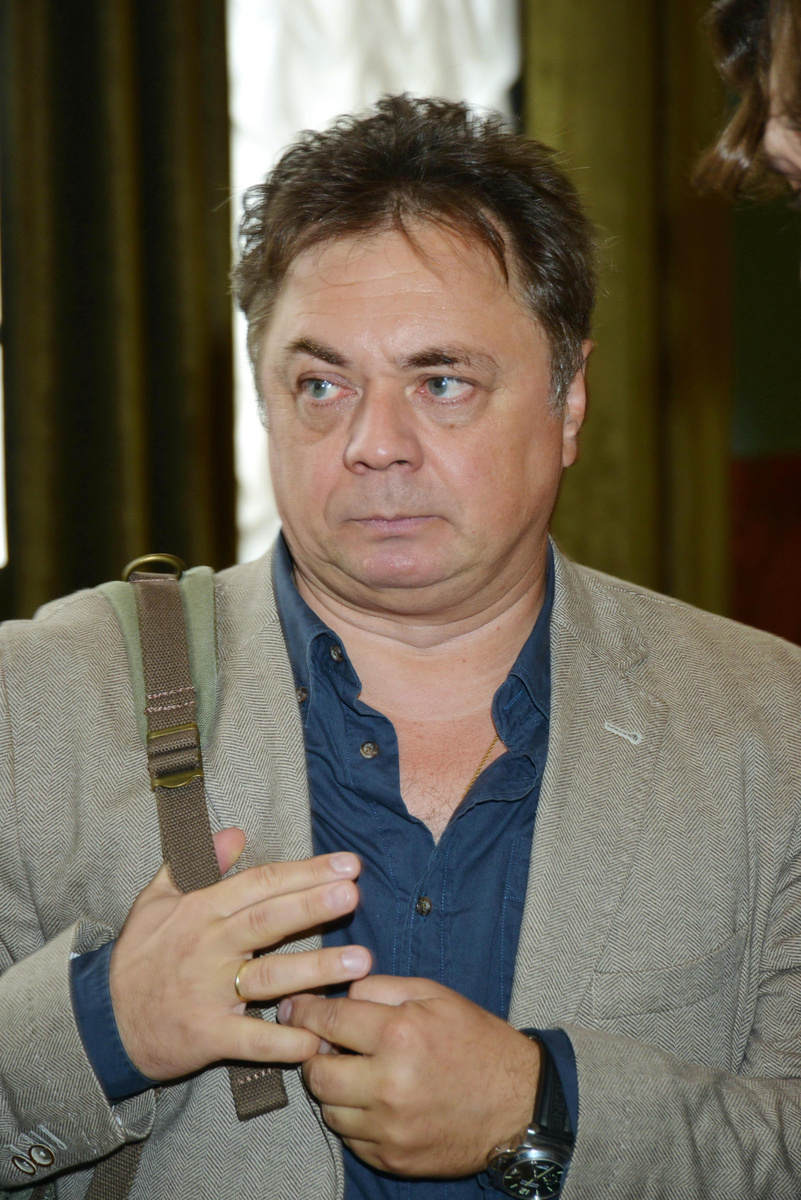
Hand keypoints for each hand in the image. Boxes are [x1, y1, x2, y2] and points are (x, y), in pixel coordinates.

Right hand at [109, 829, 371, 1080]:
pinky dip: (284, 1040)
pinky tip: (318, 1037)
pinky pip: (252, 1038)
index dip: (303, 872)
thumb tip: (235, 832)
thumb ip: (196, 863)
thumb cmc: (139, 956)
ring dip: (315, 969)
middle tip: (353, 895)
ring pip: (268, 976)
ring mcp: (209, 992)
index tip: (345, 865)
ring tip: (359, 961)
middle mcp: (208, 947)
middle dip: (312, 906)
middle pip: (268, 921)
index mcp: (200, 909)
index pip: (259, 884)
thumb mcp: (157, 899)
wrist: (103, 1021)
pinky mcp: (208, 1036)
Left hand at [279, 976, 540, 1177]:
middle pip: (317, 1071)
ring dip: (332, 1089)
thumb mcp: (435, 995)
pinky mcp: (392, 1157)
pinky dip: (351, 1118)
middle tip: (324, 1046)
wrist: (518, 1102)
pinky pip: (349, 1138)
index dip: (303, 1011)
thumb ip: (382, 987)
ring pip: (329, 1109)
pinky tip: (371, 1101)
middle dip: (313, 1055)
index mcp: (399, 1034)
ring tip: (353, 1073)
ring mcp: (389, 1127)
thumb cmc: (476, 1040)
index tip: (293, 1006)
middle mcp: (389, 1083)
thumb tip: (340, 991)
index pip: (328, 1020)